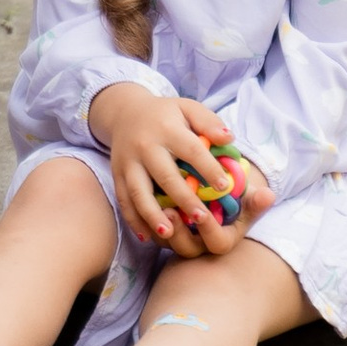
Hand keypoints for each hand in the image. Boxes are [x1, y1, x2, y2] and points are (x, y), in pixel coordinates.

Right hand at [88, 86, 254, 249]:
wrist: (125, 112)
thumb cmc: (166, 114)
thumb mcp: (188, 108)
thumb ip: (208, 122)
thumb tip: (229, 139)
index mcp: (167, 128)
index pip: (191, 150)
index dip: (208, 168)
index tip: (225, 187)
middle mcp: (145, 146)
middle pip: (165, 176)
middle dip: (183, 199)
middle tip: (202, 218)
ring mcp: (128, 163)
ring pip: (139, 193)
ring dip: (153, 215)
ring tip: (169, 233)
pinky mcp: (117, 176)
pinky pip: (123, 201)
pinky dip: (133, 221)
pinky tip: (146, 236)